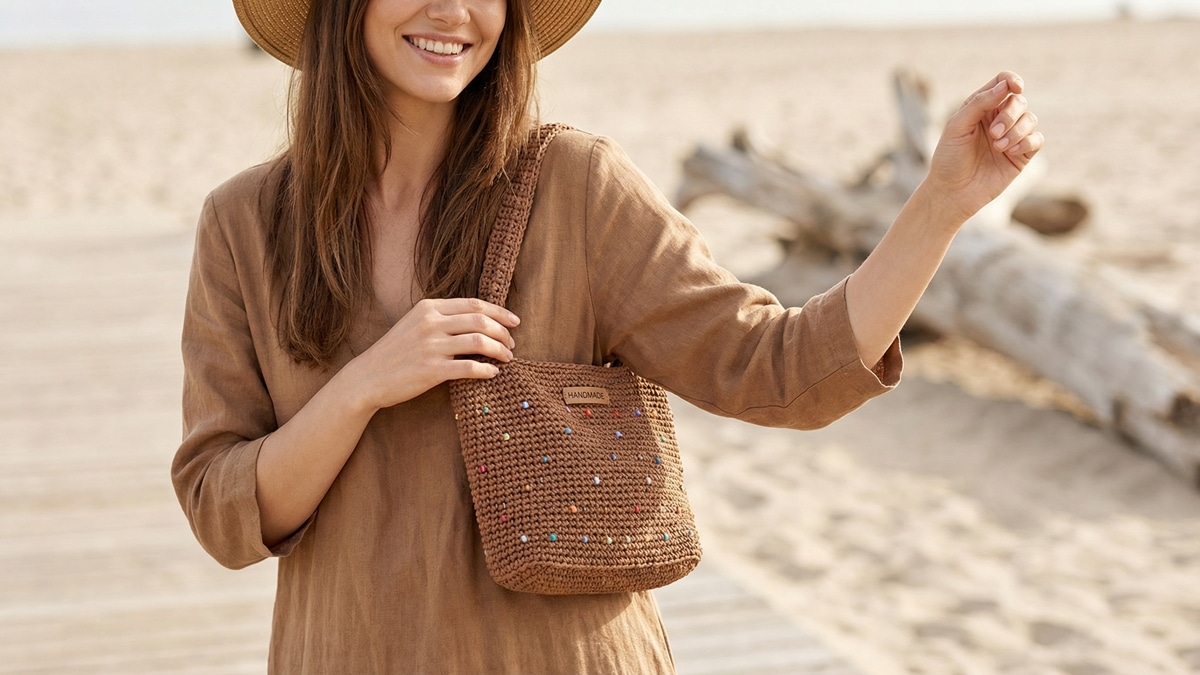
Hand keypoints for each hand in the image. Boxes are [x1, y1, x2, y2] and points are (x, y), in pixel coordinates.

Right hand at [347, 298, 519, 410]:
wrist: (367, 377)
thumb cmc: (395, 352)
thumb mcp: (415, 324)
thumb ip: (442, 317)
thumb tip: (479, 319)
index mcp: (429, 308)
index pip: (474, 304)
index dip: (500, 312)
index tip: (515, 322)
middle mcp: (431, 323)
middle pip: (481, 321)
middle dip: (503, 332)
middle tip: (512, 344)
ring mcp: (431, 346)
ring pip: (479, 342)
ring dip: (500, 350)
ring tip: (507, 358)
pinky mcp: (431, 370)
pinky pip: (470, 367)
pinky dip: (487, 370)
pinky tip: (493, 373)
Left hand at [925, 71, 1044, 222]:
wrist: (952, 192)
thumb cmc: (949, 158)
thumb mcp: (958, 126)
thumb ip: (979, 103)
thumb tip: (1007, 85)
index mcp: (980, 107)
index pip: (1002, 83)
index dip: (1012, 80)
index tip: (1016, 87)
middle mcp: (998, 119)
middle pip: (1019, 101)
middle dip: (1010, 114)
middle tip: (993, 133)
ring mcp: (1011, 136)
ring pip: (1031, 119)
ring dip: (1016, 131)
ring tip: (998, 147)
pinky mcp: (1021, 155)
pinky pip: (1037, 139)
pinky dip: (1026, 142)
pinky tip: (1010, 153)